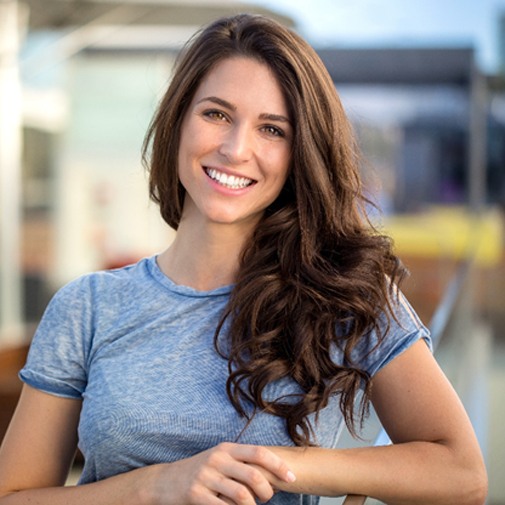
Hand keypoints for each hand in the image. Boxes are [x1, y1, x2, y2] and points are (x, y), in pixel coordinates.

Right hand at [149, 442, 295, 504]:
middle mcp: (217, 459)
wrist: (166, 481)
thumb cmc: (200, 471)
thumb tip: (273, 472)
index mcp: (226, 449)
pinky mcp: (196, 494)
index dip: (278, 465)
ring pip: (241, 495)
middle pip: (253, 475)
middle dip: (267, 491)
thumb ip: (241, 462)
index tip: (292, 478)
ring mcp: (206, 476)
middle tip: (267, 498)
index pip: (259, 453)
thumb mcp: (219, 459)